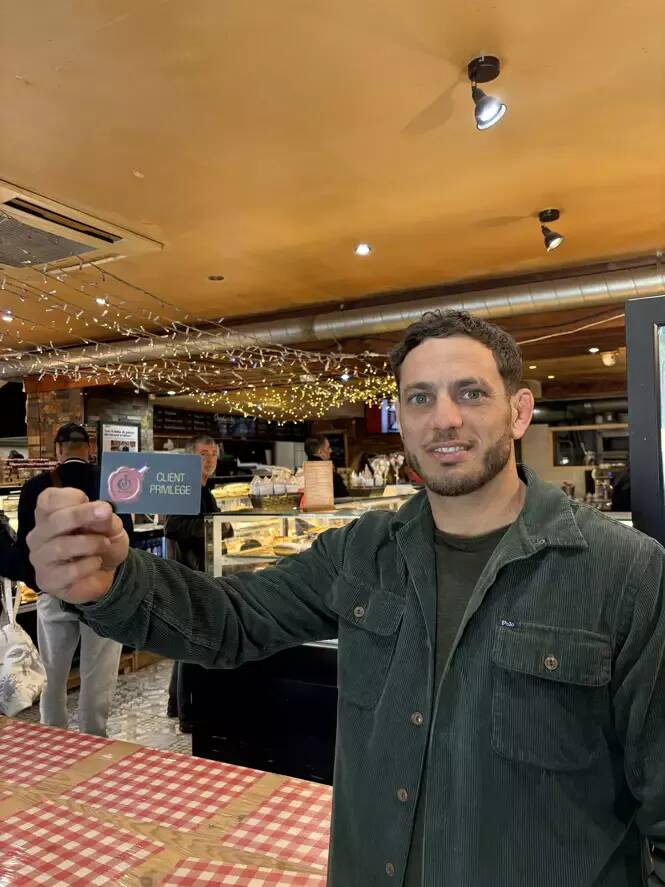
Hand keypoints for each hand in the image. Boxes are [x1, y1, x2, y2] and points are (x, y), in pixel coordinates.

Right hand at [27, 487, 128, 603]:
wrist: (103, 573)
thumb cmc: (100, 542)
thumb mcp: (110, 526)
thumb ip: (105, 518)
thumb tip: (103, 511)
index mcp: (50, 513)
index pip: (48, 499)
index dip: (71, 497)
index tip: (91, 501)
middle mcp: (39, 533)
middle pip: (54, 520)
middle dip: (82, 515)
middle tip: (105, 512)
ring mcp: (40, 558)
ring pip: (61, 546)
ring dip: (89, 543)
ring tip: (105, 544)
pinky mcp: (47, 580)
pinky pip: (69, 571)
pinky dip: (89, 565)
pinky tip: (96, 562)